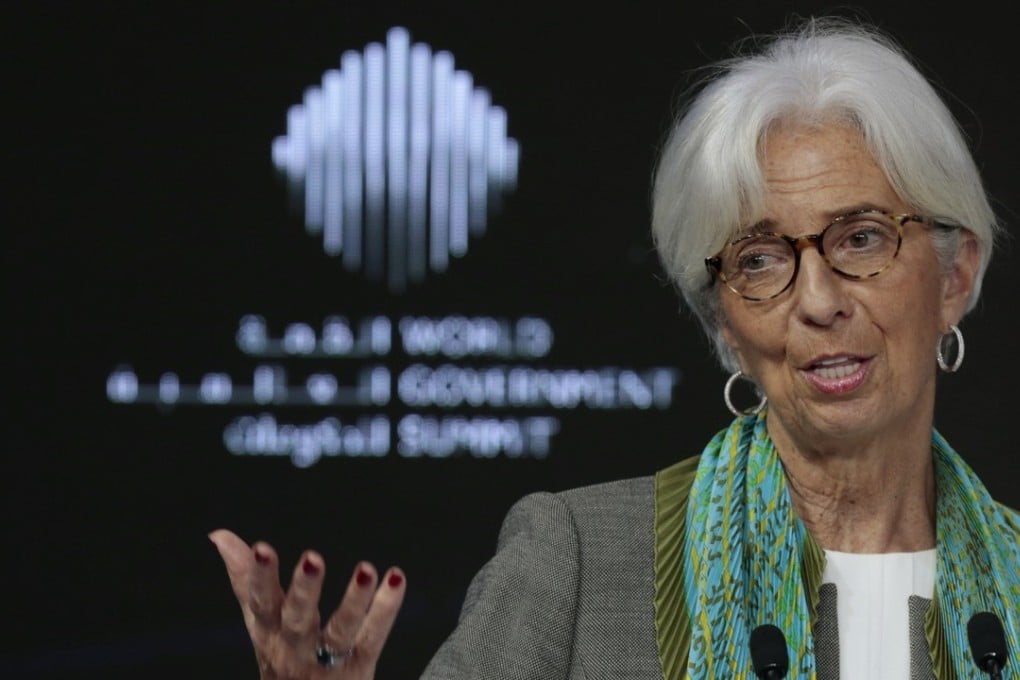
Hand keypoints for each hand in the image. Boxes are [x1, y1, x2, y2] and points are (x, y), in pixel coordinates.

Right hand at [209, 529, 405, 678]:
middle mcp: (295, 648)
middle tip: (313, 559)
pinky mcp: (358, 668)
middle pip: (298, 619)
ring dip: (354, 600)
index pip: (260, 601)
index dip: (259, 576)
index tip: (261, 547)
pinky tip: (396, 579)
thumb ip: (244, 580)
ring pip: (340, 631)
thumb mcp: (260, 624)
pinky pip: (373, 637)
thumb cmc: (282, 663)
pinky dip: (386, 609)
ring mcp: (327, 661)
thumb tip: (219, 535)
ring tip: (367, 570)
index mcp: (269, 632)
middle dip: (304, 590)